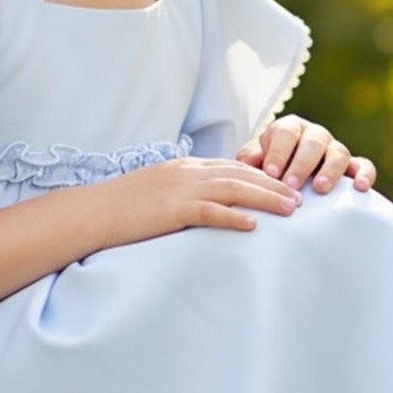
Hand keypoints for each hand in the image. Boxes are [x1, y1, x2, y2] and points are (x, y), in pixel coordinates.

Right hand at [95, 156, 302, 243]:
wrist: (92, 212)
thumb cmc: (122, 208)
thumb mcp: (157, 191)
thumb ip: (183, 192)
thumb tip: (205, 204)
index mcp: (184, 168)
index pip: (232, 166)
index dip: (261, 175)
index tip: (285, 184)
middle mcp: (186, 173)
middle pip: (240, 174)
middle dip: (273, 185)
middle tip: (300, 198)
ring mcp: (179, 190)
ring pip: (233, 189)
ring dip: (265, 199)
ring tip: (290, 210)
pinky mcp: (171, 211)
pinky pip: (209, 212)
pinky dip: (233, 217)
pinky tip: (253, 226)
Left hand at [236, 115, 376, 193]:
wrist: (286, 177)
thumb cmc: (267, 168)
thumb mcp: (254, 160)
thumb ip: (250, 158)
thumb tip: (249, 161)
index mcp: (289, 129)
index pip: (286, 133)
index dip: (279, 151)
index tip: (270, 172)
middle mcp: (314, 135)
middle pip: (313, 142)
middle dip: (301, 164)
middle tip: (291, 185)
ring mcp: (334, 150)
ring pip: (339, 152)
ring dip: (331, 170)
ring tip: (321, 189)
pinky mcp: (352, 166)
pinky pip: (364, 165)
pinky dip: (365, 174)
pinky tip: (360, 188)